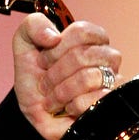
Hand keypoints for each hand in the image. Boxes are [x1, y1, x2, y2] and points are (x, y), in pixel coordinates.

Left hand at [13, 15, 119, 139]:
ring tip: (53, 98)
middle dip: (55, 72)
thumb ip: (33, 25)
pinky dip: (73, 106)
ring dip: (60, 92)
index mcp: (91, 39)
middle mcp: (107, 57)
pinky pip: (97, 99)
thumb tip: (53, 36)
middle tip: (45, 82)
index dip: (56, 48)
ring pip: (90, 77)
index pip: (83, 31)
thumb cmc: (35, 79)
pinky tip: (68, 109)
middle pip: (85, 55)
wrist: (36, 113)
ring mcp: (114, 81)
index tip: (43, 60)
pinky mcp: (114, 104)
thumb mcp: (24, 45)